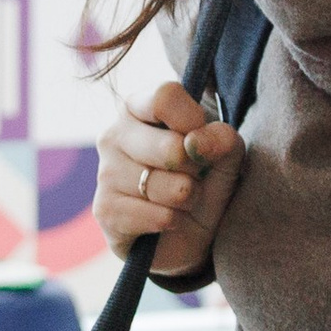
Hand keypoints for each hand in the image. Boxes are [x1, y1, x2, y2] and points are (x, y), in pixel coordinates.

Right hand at [94, 81, 245, 278]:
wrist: (185, 233)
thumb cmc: (203, 183)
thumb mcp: (226, 156)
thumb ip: (222, 139)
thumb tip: (194, 141)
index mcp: (138, 108)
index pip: (164, 97)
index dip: (193, 120)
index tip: (200, 138)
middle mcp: (113, 134)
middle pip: (170, 148)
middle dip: (195, 170)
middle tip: (192, 175)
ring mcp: (104, 173)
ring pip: (168, 187)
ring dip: (187, 200)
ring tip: (179, 200)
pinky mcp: (104, 210)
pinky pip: (159, 216)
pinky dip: (174, 221)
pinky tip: (165, 219)